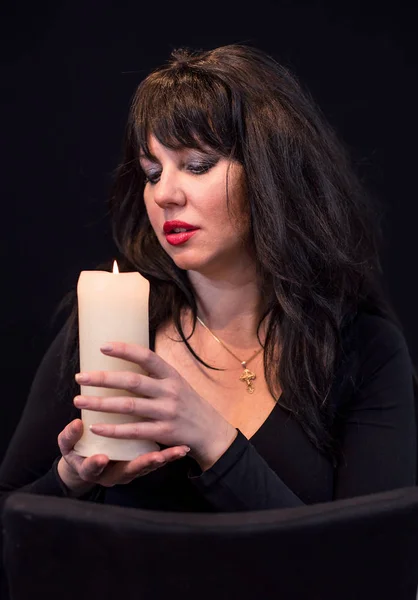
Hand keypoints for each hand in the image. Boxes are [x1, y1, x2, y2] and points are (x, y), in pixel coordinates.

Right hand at [57, 418, 189, 494]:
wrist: (87, 463)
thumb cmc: (78, 450)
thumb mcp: (68, 445)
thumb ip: (69, 437)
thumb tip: (77, 423)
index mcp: (92, 470)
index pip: (93, 468)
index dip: (96, 464)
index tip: (100, 458)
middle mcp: (112, 475)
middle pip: (128, 472)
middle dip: (142, 464)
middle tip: (155, 457)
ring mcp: (128, 471)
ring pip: (146, 468)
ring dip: (162, 460)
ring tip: (176, 451)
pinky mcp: (140, 465)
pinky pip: (155, 461)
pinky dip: (168, 455)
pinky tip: (182, 448)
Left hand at [73, 342, 237, 469]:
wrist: (212, 433)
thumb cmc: (189, 405)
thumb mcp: (178, 384)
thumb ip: (156, 376)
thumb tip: (127, 359)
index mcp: (172, 375)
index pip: (147, 357)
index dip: (125, 350)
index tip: (102, 347)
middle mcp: (170, 391)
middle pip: (132, 381)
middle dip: (103, 378)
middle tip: (80, 377)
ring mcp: (167, 412)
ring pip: (128, 406)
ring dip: (101, 403)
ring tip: (79, 401)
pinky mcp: (164, 433)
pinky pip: (134, 431)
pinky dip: (113, 429)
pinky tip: (96, 427)